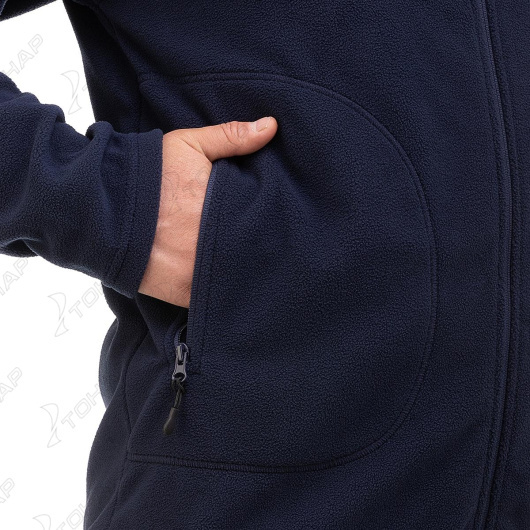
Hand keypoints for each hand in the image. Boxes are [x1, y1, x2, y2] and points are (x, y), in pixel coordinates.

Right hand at [138, 116, 277, 306]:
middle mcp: (218, 245)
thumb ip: (231, 137)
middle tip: (269, 245)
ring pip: (239, 280)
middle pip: (255, 253)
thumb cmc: (147, 174)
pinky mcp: (186, 296)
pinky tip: (232, 288)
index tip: (279, 219)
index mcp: (225, 210)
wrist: (102, 210)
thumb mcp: (188, 146)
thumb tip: (272, 126)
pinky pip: (215, 302)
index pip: (265, 220)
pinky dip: (225, 298)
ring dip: (246, 274)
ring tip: (252, 267)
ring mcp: (203, 274)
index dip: (274, 221)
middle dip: (263, 249)